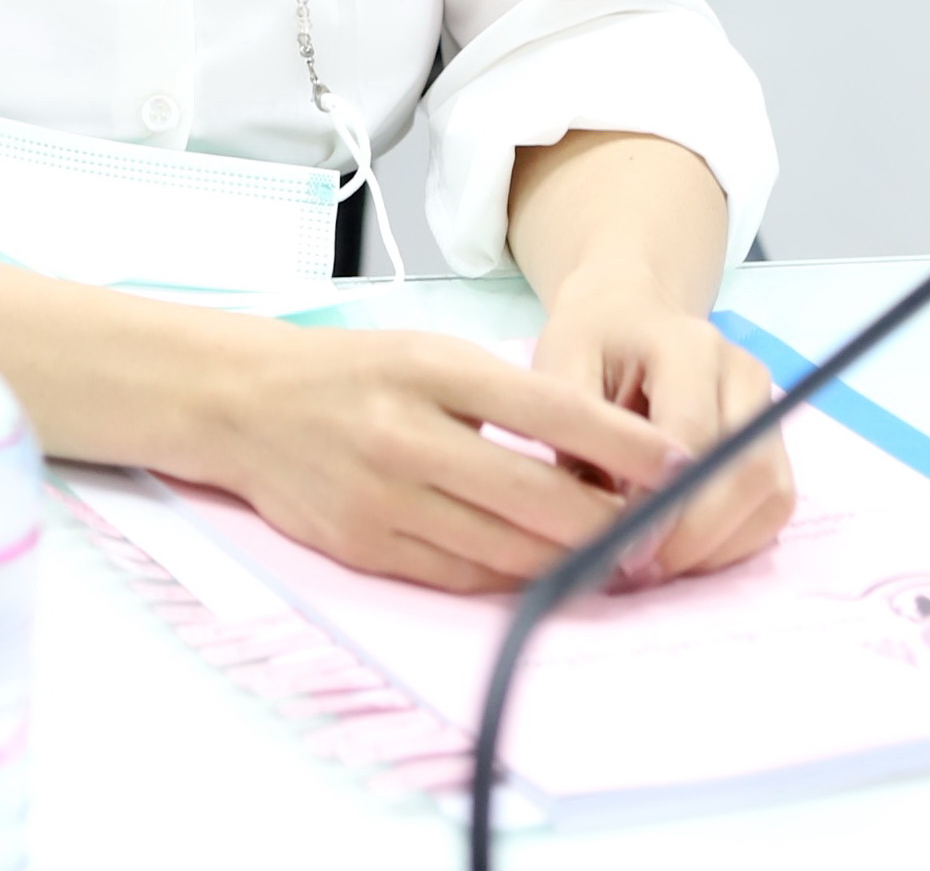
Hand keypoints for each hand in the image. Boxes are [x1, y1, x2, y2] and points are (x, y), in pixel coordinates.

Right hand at [201, 321, 685, 593]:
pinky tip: (545, 568)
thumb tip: (601, 451)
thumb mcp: (430, 352)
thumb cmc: (354, 372)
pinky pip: (466, 577)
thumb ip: (506, 397)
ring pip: (510, 549)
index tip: (681, 463)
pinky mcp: (368, 548)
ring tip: (617, 555)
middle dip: (613, 522)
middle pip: (540, 498)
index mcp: (431, 369)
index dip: (627, 446)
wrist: (248, 403)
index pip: (553, 411)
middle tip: (660, 528)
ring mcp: (385, 498)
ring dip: (573, 559)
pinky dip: (516, 577)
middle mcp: (408, 435)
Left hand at [532, 267, 793, 581]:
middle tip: (639, 572)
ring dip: (715, 547)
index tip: (623, 552)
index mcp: (687, 344)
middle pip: (745, 473)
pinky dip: (730, 543)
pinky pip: (769, 510)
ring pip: (767, 499)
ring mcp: (766, 409)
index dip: (663, 505)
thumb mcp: (559, 373)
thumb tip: (604, 532)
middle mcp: (743, 373)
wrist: (627, 312)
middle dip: (694, 538)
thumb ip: (581, 444)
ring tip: (655, 566)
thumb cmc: (588, 343)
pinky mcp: (773, 444)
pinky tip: (679, 550)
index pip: (693, 437)